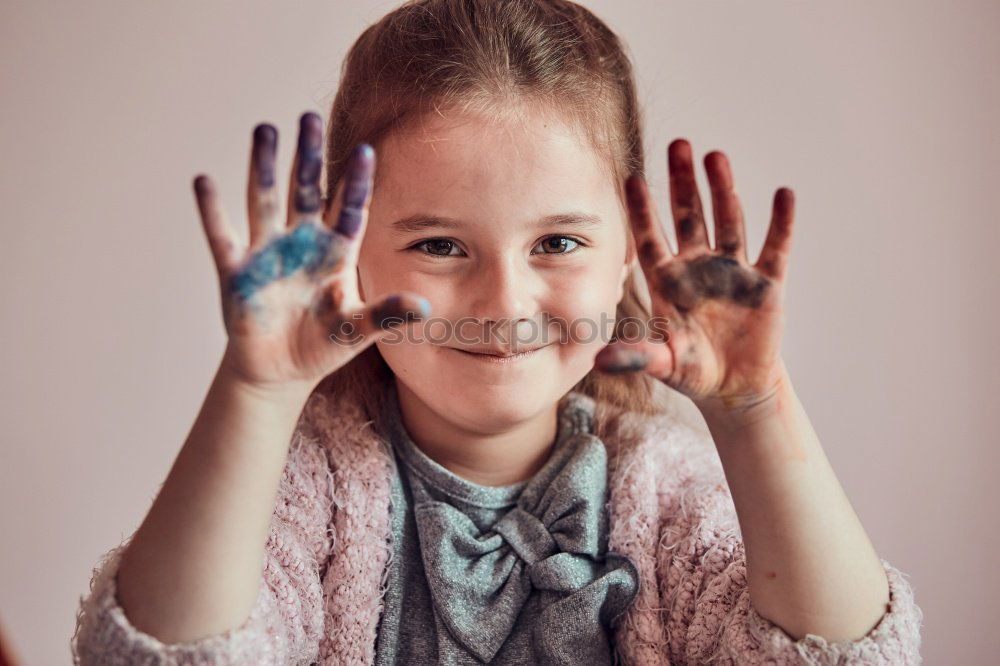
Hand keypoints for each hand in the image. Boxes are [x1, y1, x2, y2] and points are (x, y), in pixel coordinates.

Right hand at [193, 111, 430, 391]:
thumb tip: (425, 308)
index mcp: (335, 253)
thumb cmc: (324, 344)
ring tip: (265, 128)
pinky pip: (223, 236)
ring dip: (263, 166)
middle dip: (307, 157)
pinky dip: (212, 211)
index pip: (349, 209)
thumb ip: (388, 314)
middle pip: (304, 191)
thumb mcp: (359, 330)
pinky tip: (204, 181)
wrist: (282, 370)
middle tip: (308, 117)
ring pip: (264, 200)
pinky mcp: (237, 273)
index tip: (367, 150)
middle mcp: (302, 244)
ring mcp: (268, 254)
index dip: (356, 182)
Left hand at [596, 139, 794, 413]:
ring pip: (728, 222)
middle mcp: (698, 268)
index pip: (650, 239)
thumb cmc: (691, 371)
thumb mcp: (662, 363)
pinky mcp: (766, 284)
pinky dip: (781, 223)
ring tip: (716, 157)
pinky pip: (775, 248)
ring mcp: (733, 272)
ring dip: (723, 191)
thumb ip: (635, 357)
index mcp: (668, 282)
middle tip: (678, 144)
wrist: (733, 388)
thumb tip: (598, 361)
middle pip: (689, 217)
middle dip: (684, 183)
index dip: (642, 211)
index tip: (631, 178)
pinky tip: (783, 195)